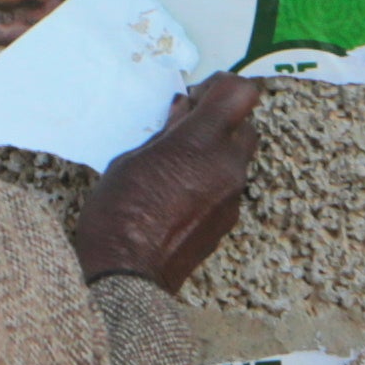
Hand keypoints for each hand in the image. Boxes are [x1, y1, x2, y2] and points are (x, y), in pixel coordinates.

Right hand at [69, 77, 261, 292]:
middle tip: (184, 128)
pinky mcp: (228, 220)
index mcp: (201, 144)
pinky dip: (211, 177)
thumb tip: (183, 112)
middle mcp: (227, 167)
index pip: (241, 93)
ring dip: (216, 149)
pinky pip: (229, 184)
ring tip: (177, 164)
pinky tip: (179, 192)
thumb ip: (166, 132)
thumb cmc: (118, 214)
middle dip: (220, 119)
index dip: (219, 87)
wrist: (129, 277)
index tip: (194, 97)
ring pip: (239, 155)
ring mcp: (232, 196)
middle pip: (246, 123)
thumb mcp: (130, 159)